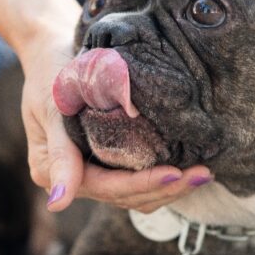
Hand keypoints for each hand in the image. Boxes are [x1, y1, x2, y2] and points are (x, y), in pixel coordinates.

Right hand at [16, 0, 211, 212]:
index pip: (107, 187)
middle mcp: (73, 179)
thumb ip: (59, 156)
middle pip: (125, 196)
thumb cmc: (50, 72)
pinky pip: (136, 182)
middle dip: (166, 188)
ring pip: (135, 195)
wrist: (53, 50)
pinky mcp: (106, 163)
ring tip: (203, 174)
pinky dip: (161, 180)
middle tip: (204, 174)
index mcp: (52, 171)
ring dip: (169, 189)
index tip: (175, 174)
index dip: (143, 184)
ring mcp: (90, 173)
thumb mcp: (52, 108)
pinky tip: (187, 169)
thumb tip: (57, 204)